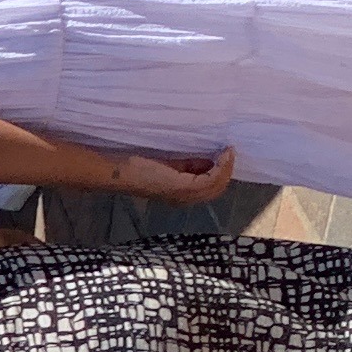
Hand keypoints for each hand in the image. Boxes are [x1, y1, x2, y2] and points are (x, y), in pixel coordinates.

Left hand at [106, 149, 236, 204]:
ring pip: (216, 186)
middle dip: (227, 171)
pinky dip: (220, 168)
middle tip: (230, 152)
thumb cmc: (140, 165)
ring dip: (226, 168)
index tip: (226, 154)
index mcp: (182, 194)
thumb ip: (189, 165)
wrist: (121, 171)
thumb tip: (209, 160)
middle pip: (217, 190)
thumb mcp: (171, 165)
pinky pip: (210, 181)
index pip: (211, 189)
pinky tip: (221, 156)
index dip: (222, 172)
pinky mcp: (181, 188)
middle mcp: (185, 199)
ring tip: (228, 152)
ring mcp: (184, 195)